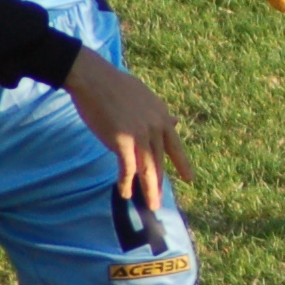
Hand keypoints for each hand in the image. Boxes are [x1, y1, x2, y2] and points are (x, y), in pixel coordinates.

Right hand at [64, 47, 193, 210]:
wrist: (95, 79)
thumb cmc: (115, 86)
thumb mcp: (145, 97)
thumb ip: (158, 113)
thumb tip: (175, 121)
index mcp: (161, 116)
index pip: (175, 145)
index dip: (182, 163)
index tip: (190, 179)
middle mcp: (155, 126)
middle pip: (160, 161)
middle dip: (159, 184)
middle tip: (159, 202)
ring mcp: (140, 134)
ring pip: (148, 168)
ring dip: (149, 189)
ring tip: (151, 205)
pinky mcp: (122, 140)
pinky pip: (127, 167)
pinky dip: (126, 182)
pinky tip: (125, 192)